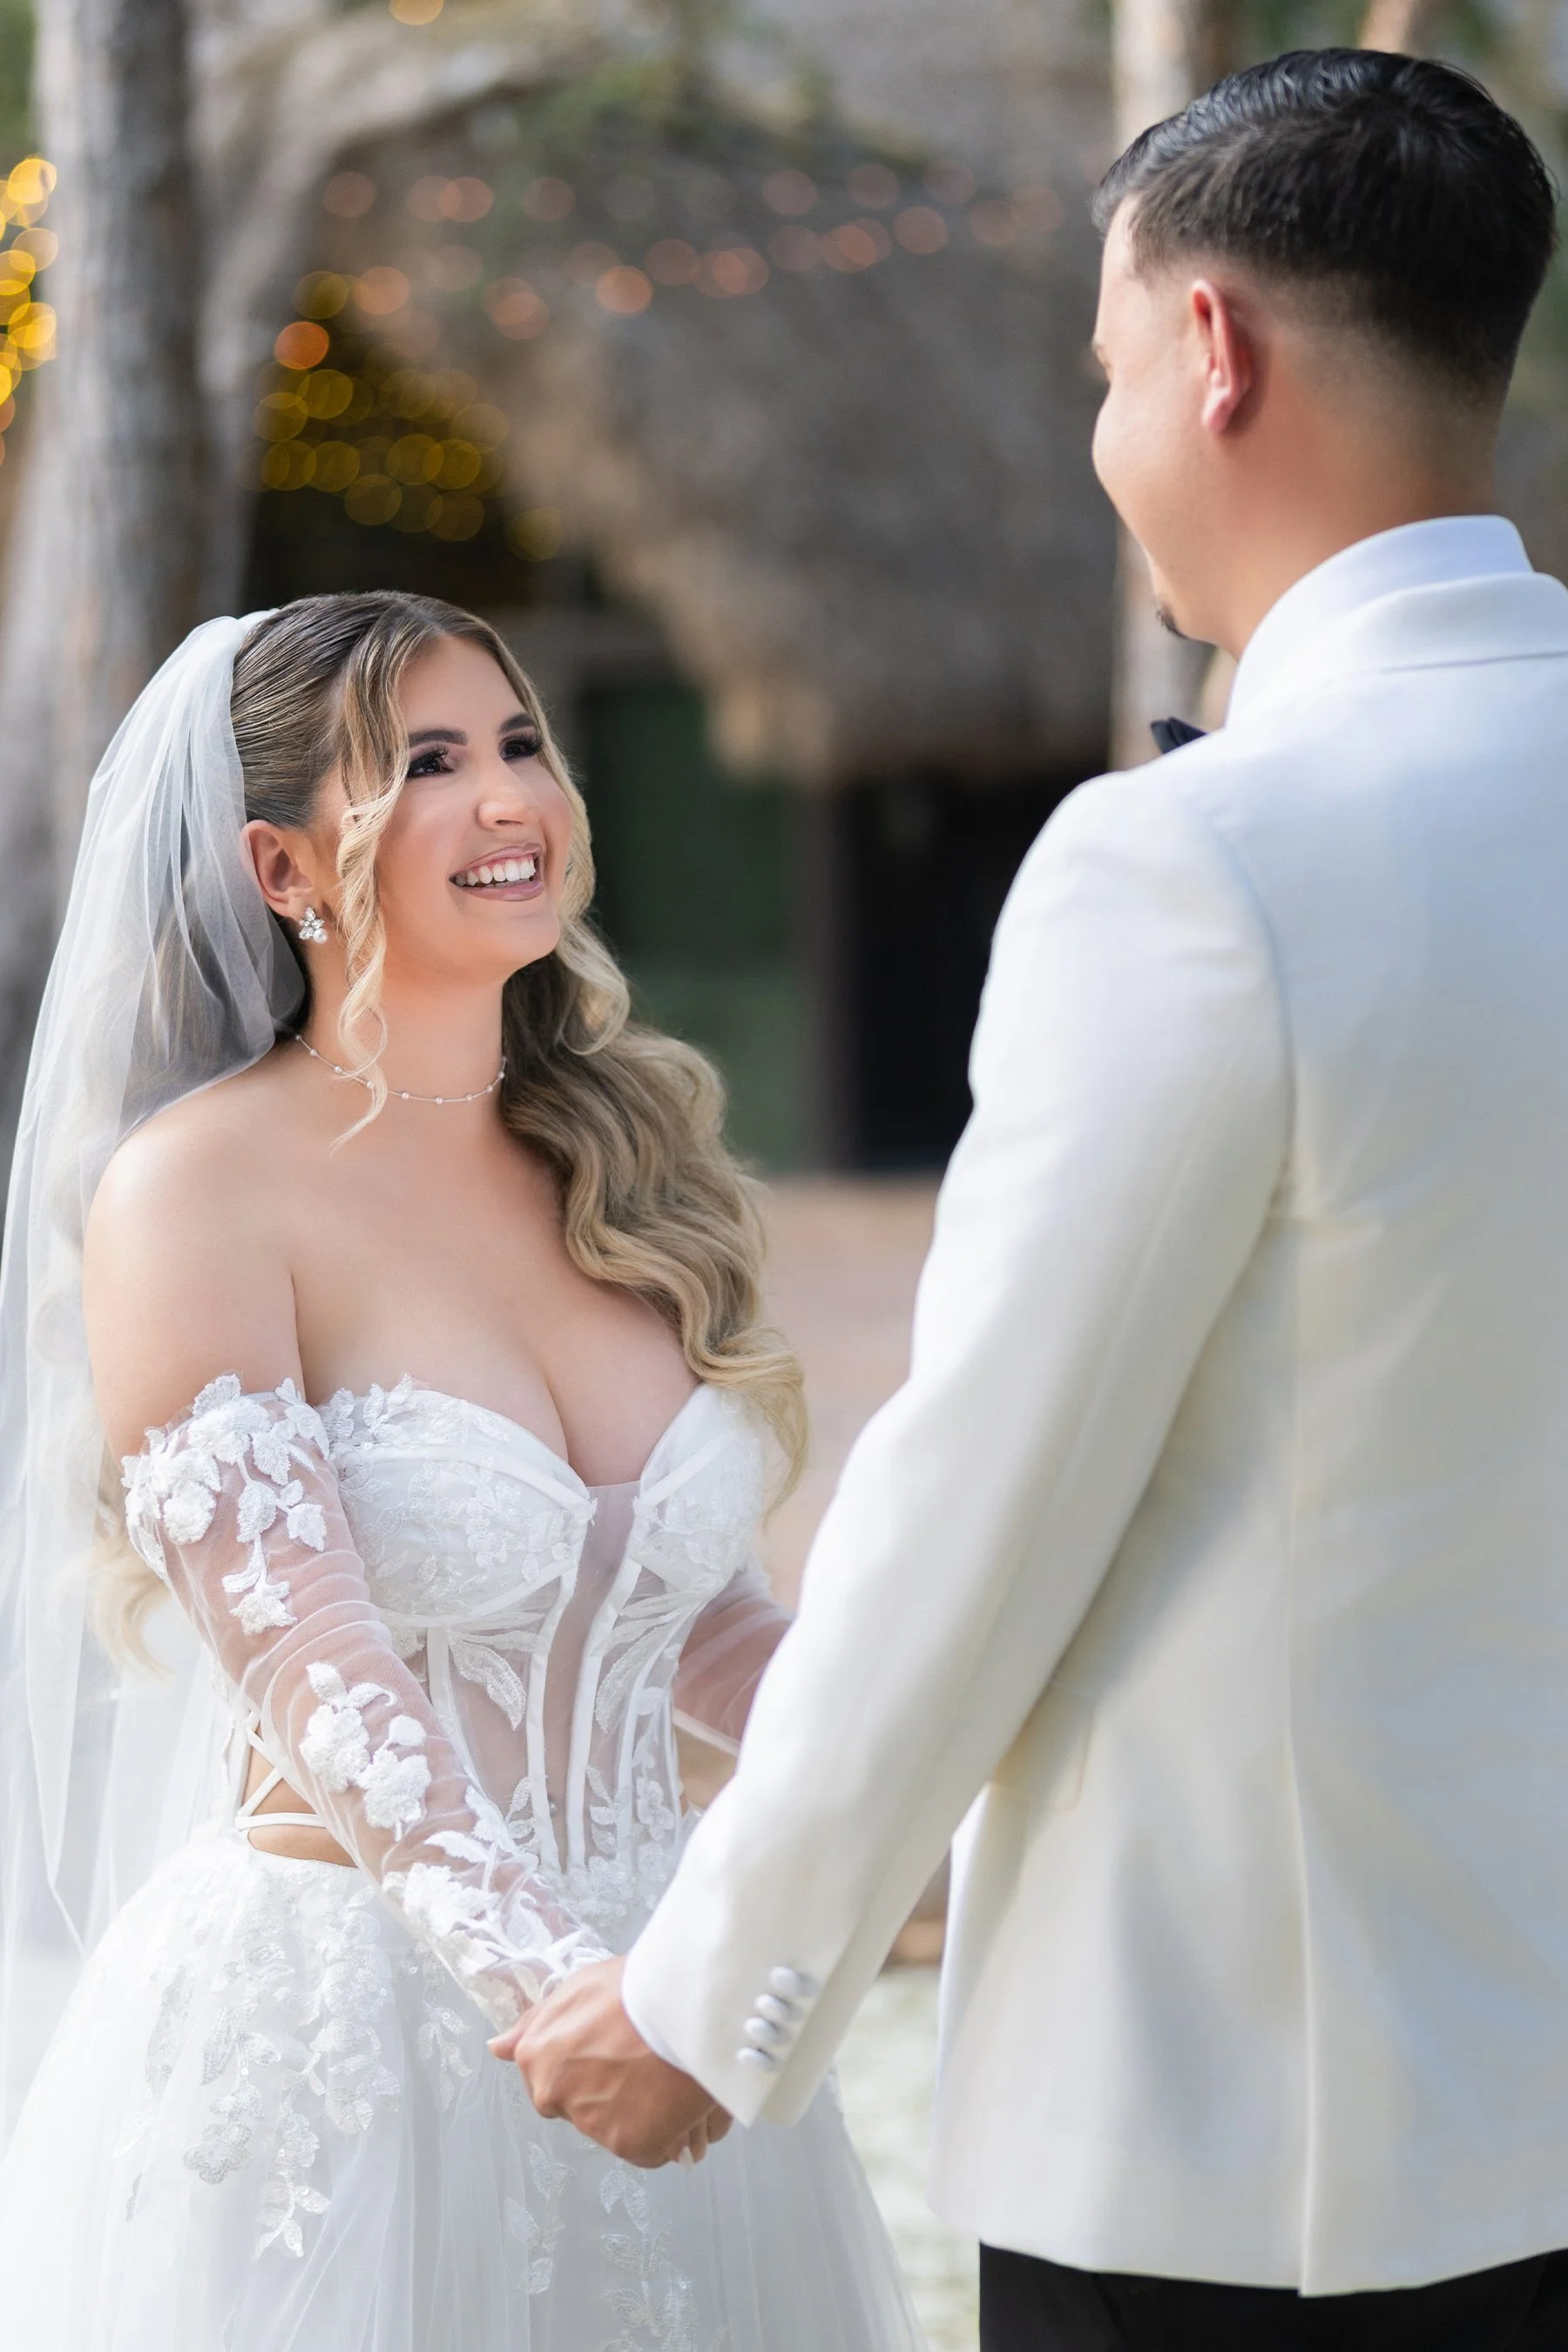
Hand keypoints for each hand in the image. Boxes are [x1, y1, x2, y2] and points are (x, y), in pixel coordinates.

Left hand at [490, 1957, 732, 2168]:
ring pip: (616, 2130)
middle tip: (639, 2067)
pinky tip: (676, 2099)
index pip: (550, 2081)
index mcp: (536, 2056)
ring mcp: (590, 2125)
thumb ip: (535, 2024)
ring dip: (638, 2113)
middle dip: (606, 2096)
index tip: (612, 2052)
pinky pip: (650, 2148)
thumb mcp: (576, 1989)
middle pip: (579, 2109)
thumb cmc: (631, 1988)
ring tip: (663, 2076)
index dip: (586, 2067)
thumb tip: (497, 2048)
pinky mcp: (629, 2146)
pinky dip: (665, 2133)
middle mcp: (553, 2095)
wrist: (678, 2005)